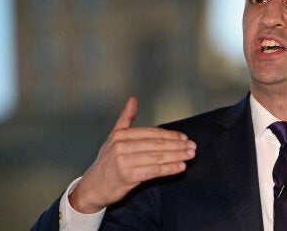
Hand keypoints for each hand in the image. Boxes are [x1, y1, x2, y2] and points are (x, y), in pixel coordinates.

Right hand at [69, 96, 196, 213]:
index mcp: (120, 135)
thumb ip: (126, 118)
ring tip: (190, 155)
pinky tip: (181, 167)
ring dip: (177, 156)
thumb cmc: (107, 162)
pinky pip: (154, 171)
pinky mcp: (128, 176)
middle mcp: (121, 146)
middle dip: (177, 145)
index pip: (151, 133)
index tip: (185, 137)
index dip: (170, 135)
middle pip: (156, 144)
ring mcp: (124, 161)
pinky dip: (170, 169)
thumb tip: (133, 98)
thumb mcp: (114, 137)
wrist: (93, 187)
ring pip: (157, 157)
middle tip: (193, 146)